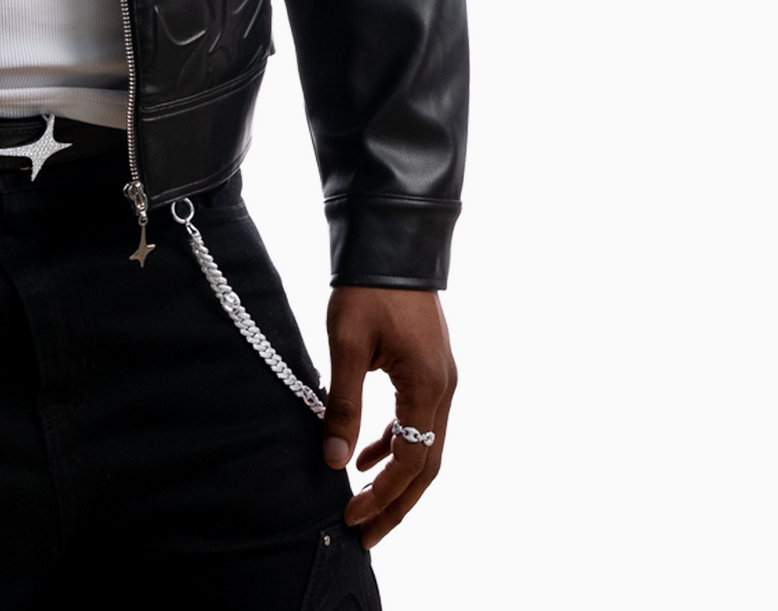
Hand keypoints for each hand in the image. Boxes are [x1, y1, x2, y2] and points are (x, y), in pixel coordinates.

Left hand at [322, 287, 456, 547]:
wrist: (390, 243)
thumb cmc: (367, 289)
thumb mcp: (346, 345)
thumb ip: (343, 404)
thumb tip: (333, 460)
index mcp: (428, 386)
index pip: (410, 461)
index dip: (383, 495)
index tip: (352, 518)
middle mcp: (444, 389)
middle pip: (425, 465)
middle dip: (395, 503)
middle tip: (364, 534)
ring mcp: (442, 380)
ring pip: (425, 447)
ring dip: (396, 478)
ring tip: (363, 504)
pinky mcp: (431, 370)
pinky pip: (418, 422)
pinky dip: (396, 444)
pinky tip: (367, 456)